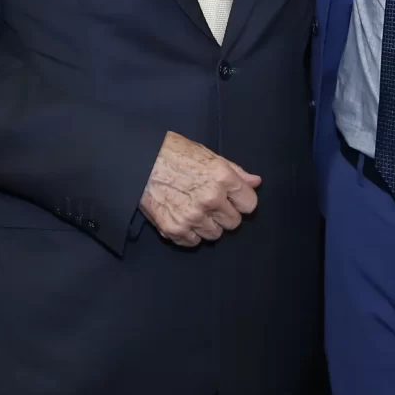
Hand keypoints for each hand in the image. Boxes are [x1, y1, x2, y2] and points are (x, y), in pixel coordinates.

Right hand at [140, 132, 261, 246]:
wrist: (138, 161)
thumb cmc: (173, 153)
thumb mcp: (208, 155)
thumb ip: (235, 172)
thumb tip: (256, 182)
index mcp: (222, 178)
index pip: (250, 204)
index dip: (241, 201)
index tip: (232, 199)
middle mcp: (210, 200)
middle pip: (234, 223)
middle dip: (225, 214)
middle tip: (210, 203)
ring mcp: (192, 217)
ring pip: (215, 235)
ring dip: (207, 225)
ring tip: (193, 208)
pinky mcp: (174, 230)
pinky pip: (193, 242)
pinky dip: (189, 233)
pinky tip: (181, 216)